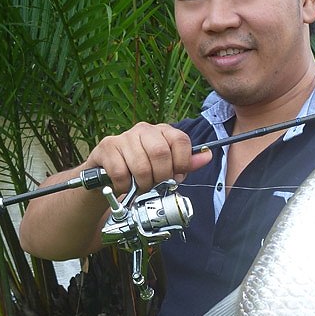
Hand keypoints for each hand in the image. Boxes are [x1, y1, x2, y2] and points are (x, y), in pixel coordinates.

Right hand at [83, 122, 211, 196]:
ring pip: (141, 166)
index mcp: (162, 132)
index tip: (176, 176)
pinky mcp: (107, 147)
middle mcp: (144, 130)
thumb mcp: (167, 167)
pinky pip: (121, 172)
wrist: (107, 174)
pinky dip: (124, 186)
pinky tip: (124, 184)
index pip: (181, 140)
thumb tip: (207, 156)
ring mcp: (124, 137)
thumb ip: (186, 163)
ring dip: (142, 184)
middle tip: (156, 184)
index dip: (181, 163)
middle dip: (161, 176)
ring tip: (140, 185)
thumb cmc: (142, 170)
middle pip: (161, 153)